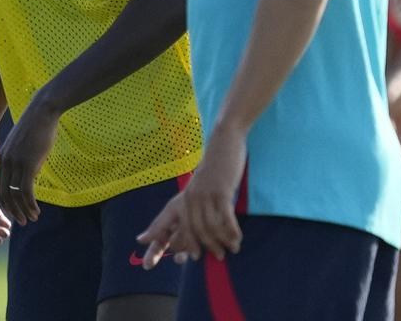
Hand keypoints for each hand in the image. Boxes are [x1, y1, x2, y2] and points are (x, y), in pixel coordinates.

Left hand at [0, 95, 57, 225]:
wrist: (41, 112)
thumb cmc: (37, 126)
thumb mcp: (24, 144)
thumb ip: (22, 157)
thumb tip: (29, 168)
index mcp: (4, 158)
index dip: (5, 200)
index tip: (14, 210)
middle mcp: (7, 163)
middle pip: (4, 194)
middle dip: (12, 210)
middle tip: (21, 221)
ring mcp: (16, 165)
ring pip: (15, 196)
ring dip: (22, 211)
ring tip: (31, 219)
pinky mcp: (27, 165)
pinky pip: (26, 192)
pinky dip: (30, 205)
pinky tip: (37, 211)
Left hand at [138, 126, 244, 267]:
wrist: (223, 143)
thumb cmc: (214, 168)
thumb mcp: (200, 187)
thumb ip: (197, 203)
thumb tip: (200, 224)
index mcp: (183, 198)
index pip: (169, 222)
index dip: (162, 236)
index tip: (162, 251)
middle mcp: (190, 198)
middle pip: (191, 231)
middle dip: (203, 247)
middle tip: (217, 257)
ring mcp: (204, 195)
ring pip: (209, 228)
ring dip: (221, 242)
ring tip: (231, 249)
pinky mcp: (220, 192)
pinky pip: (225, 219)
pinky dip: (231, 232)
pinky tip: (238, 239)